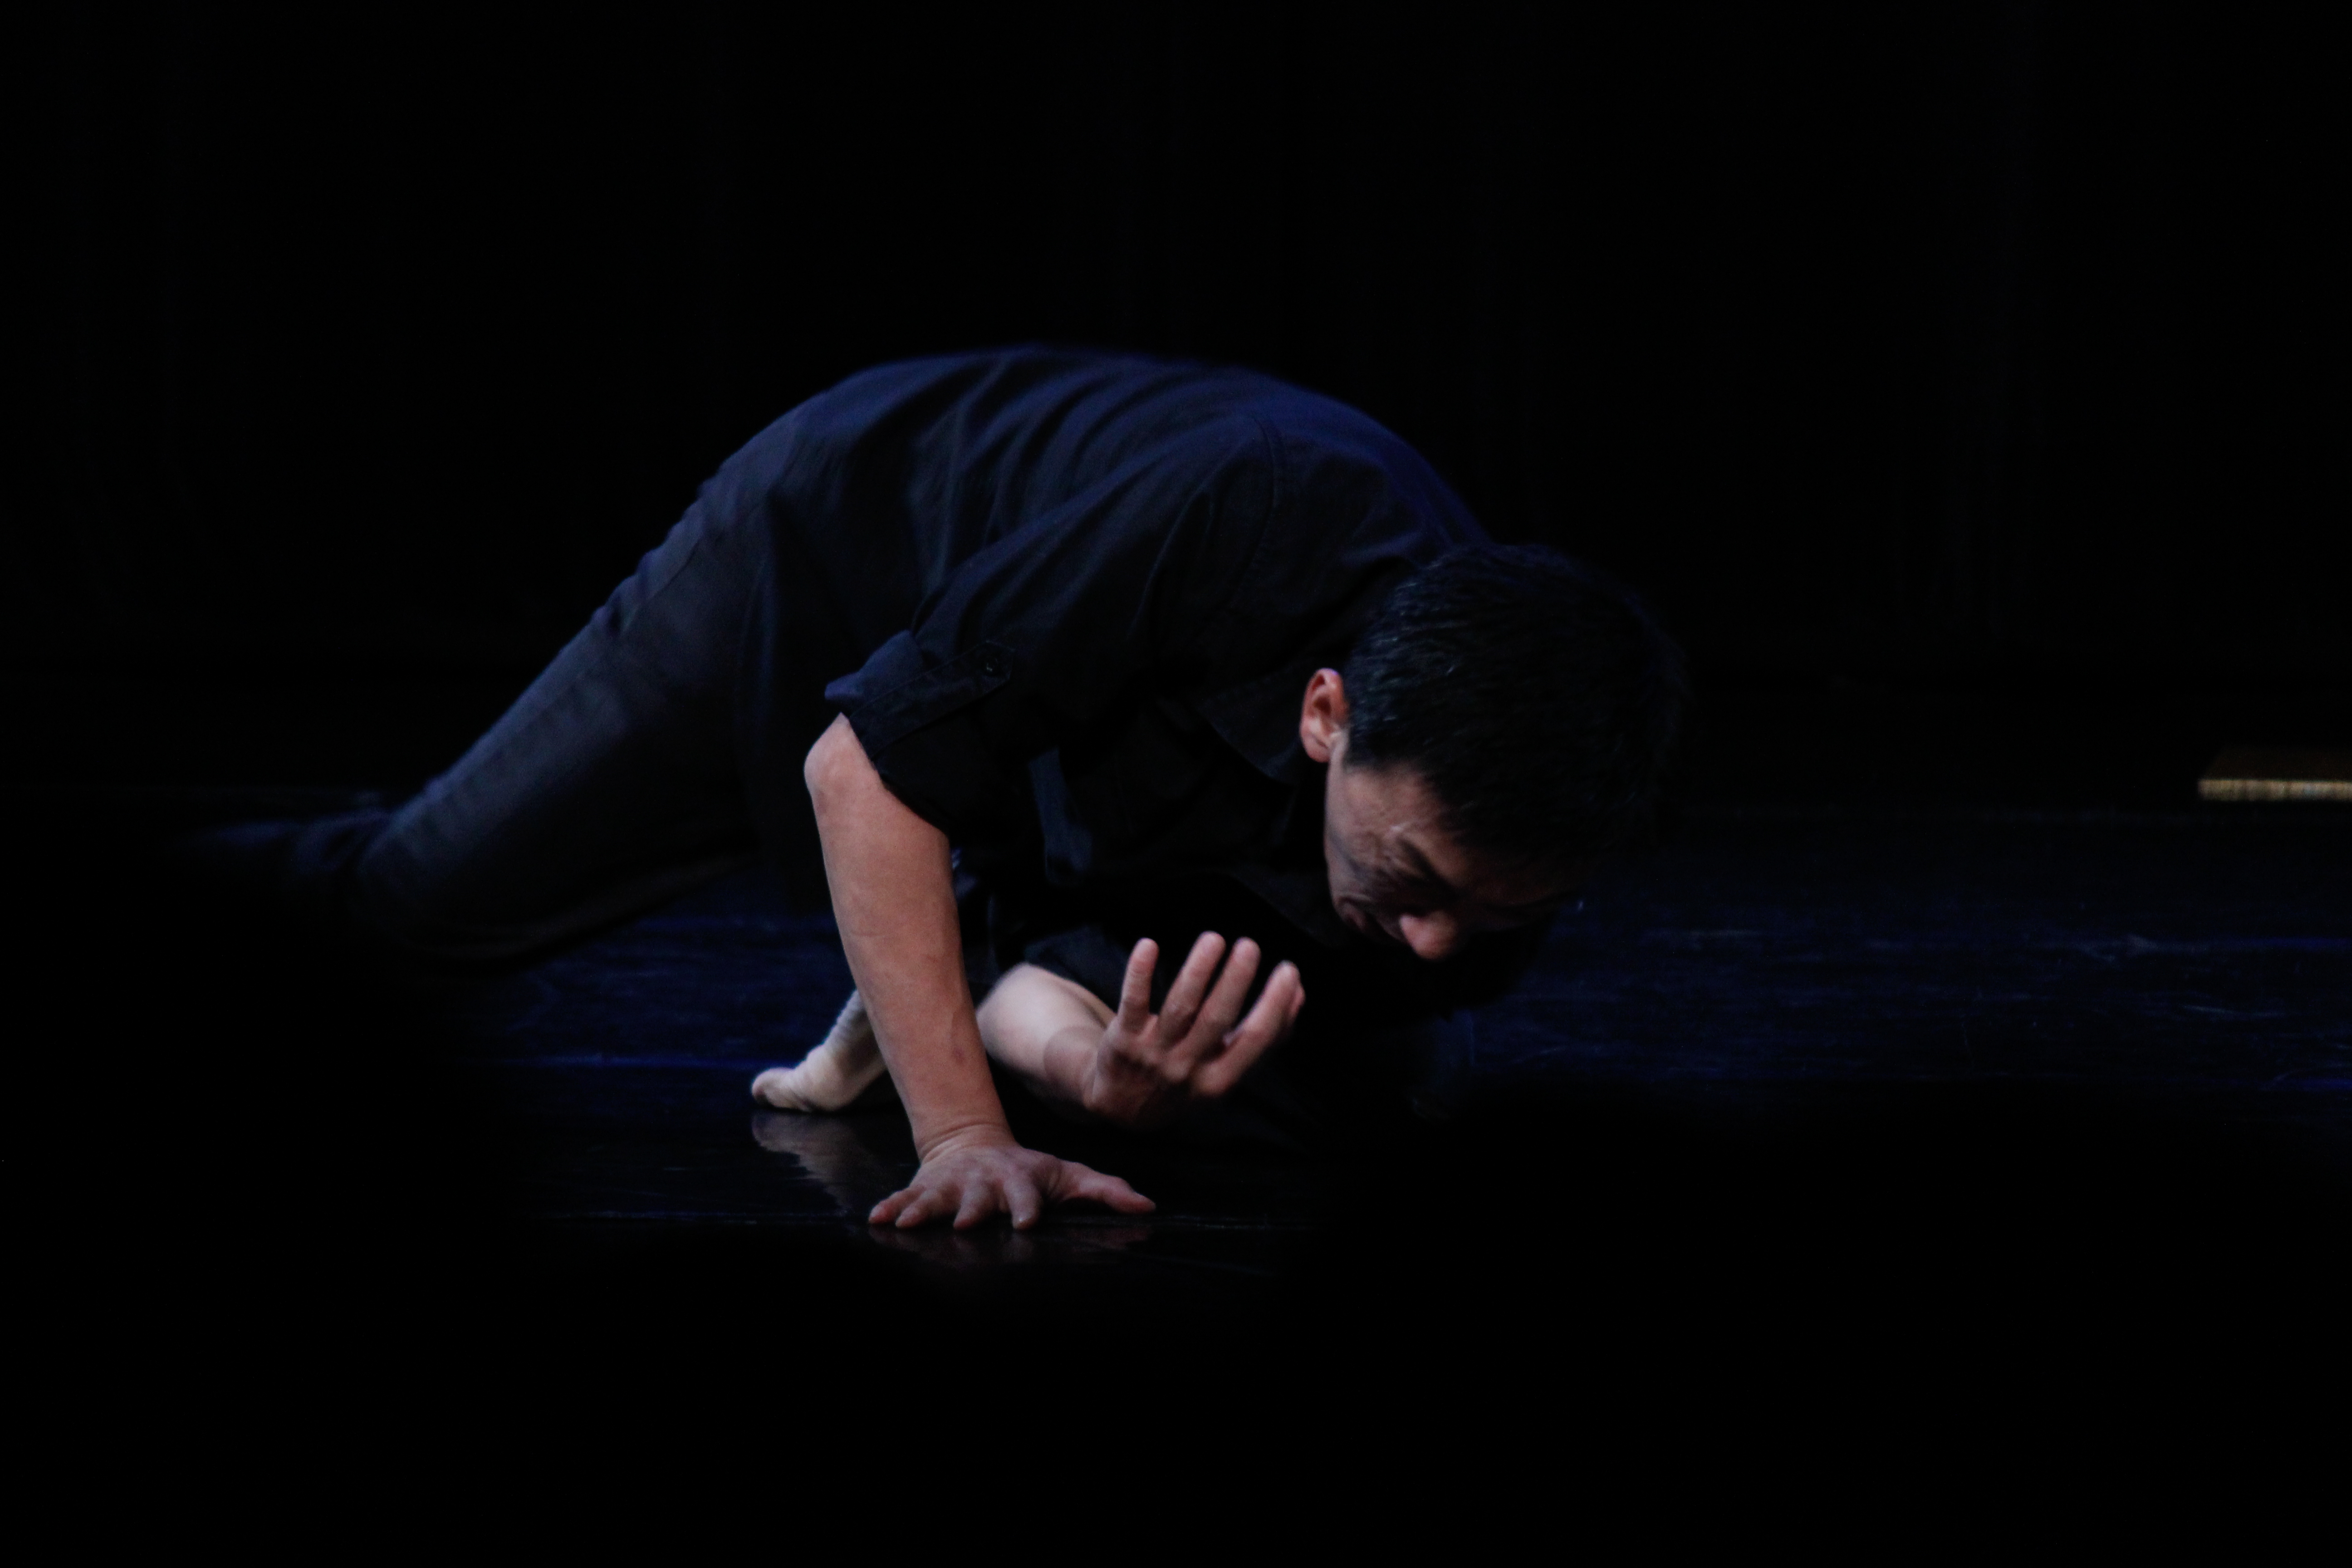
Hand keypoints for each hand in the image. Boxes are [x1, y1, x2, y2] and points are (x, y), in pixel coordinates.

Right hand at [868, 1129, 1154, 1229]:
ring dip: (922, 1211)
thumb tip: (1148, 1206)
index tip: (1027, 1222)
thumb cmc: (1030, 1171)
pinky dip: (890, 1208)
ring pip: (936, 1199)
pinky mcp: (925, 1189)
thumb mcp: (1069, 1175)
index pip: (1025, 1196)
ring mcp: (951, 1186)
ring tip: (907, 1224)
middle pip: (977, 1200)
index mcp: (1018, 1182)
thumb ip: (1106, 1191)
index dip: (1027, 1207)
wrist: (975, 1145)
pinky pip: (905, 1199)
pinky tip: (876, 1220)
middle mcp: (983, 1184)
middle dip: (972, 1211)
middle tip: (966, 1224)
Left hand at [1078, 934, 1304, 1129]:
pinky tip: (1148, 945)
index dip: (1275, 1006)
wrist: (1123, 1108)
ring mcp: (1153, 1054)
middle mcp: (1186, 1069)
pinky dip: (1140, 974)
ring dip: (1198, 971)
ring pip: (1179, 1008)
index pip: (1254, 1040)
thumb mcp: (1227, 1070)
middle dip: (1235, 982)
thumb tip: (1298, 992)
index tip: (1288, 970)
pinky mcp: (1122, 1039)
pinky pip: (1133, 1003)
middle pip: (1215, 1020)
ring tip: (1214, 939)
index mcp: (1219, 1080)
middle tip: (1249, 945)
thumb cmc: (1189, 1078)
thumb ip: (1265, 1037)